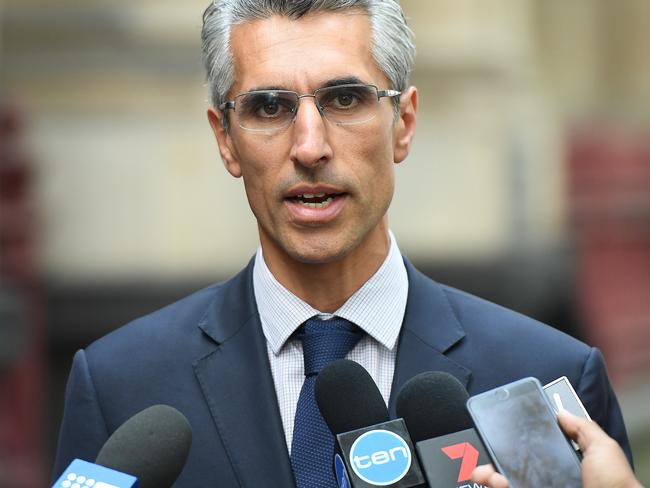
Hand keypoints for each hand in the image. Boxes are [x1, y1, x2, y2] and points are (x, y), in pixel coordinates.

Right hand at [471, 410, 641, 487]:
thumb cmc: (615, 485)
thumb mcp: (602, 448)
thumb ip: (582, 428)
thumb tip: (561, 412)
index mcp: (565, 467)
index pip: (535, 452)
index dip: (515, 442)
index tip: (500, 431)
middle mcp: (550, 481)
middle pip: (515, 467)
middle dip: (494, 457)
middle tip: (483, 449)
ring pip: (507, 482)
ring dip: (489, 473)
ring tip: (481, 470)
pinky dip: (495, 484)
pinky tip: (490, 478)